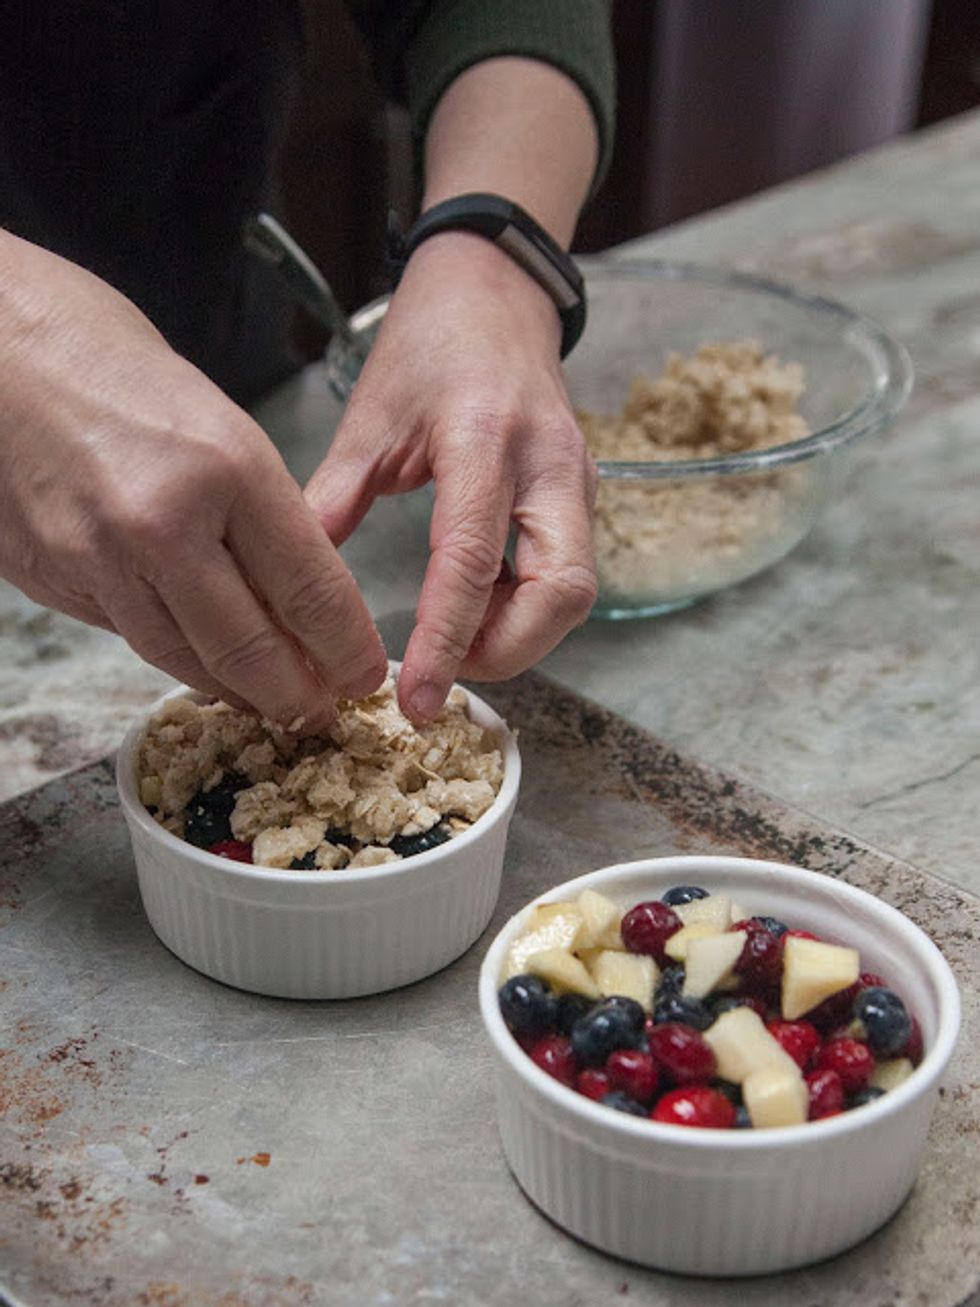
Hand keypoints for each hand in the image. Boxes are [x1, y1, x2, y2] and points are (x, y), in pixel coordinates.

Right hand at [0, 231, 386, 729]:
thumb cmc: (116, 368)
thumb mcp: (222, 426)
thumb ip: (265, 517)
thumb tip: (307, 603)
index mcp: (227, 469)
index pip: (310, 591)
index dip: (347, 649)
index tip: (365, 675)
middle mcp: (161, 523)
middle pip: (249, 651)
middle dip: (297, 698)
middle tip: (321, 714)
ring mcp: (97, 558)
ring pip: (185, 661)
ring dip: (237, 693)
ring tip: (271, 701)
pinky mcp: (52, 579)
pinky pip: (131, 636)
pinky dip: (176, 656)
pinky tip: (203, 662)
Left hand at [305, 232, 597, 721]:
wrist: (494, 293)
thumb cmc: (428, 347)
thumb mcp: (369, 418)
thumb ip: (332, 502)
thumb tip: (295, 585)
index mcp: (483, 438)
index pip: (472, 559)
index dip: (447, 640)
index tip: (415, 697)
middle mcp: (547, 464)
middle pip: (563, 592)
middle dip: (508, 652)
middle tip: (444, 675)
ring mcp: (577, 479)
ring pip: (574, 591)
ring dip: (519, 635)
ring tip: (455, 642)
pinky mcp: (584, 492)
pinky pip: (567, 572)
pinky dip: (524, 608)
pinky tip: (476, 608)